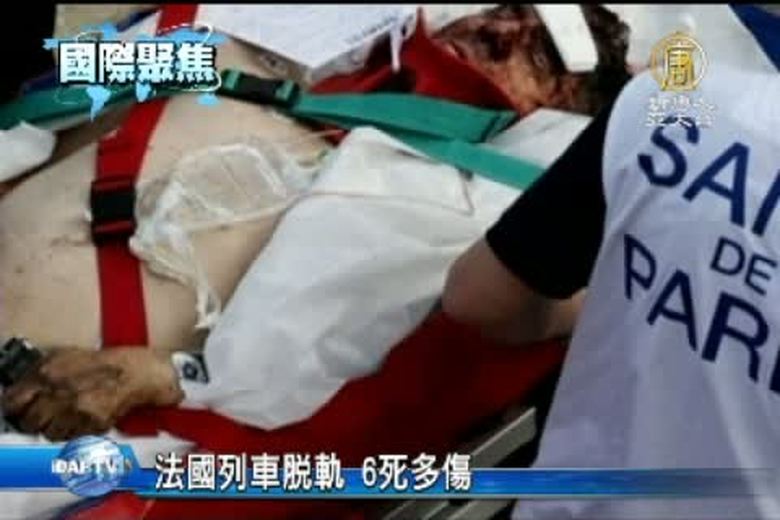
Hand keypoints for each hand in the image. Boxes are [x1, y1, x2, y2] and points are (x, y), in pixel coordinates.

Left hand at [1, 347, 182, 440]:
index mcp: (49, 373)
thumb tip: (25, 389)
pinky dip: (77, 433)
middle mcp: (59, 393)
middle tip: (46, 415)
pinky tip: (86, 419)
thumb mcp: (68, 356)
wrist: (140, 372)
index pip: (14, 401)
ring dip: (58, 428)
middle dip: (37, 420)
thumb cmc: (109, 362)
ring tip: (69, 418)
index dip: (16, 407)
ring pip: (50, 434)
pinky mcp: (92, 424)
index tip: (21, 409)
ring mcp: (75, 411)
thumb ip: (42, 373)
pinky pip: (73, 438)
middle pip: (30, 422)